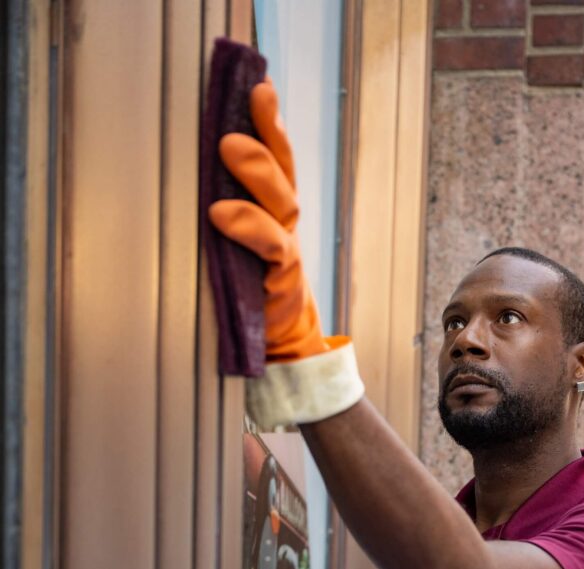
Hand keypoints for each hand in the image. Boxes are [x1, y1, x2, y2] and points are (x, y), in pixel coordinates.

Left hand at [207, 79, 363, 426]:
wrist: (282, 359)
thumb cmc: (250, 307)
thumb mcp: (233, 259)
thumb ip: (225, 223)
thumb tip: (188, 187)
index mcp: (273, 221)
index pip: (277, 165)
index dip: (272, 127)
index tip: (260, 87)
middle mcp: (284, 233)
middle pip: (284, 176)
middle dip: (270, 137)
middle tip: (249, 105)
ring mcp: (287, 258)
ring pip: (281, 206)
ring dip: (257, 173)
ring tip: (229, 148)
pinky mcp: (282, 285)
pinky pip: (271, 250)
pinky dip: (249, 228)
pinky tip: (222, 215)